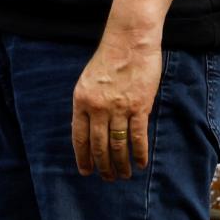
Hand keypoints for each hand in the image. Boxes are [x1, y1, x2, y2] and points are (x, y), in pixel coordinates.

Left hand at [70, 33, 160, 179]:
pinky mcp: (139, 106)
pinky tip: (140, 164)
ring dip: (121, 164)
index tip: (85, 171)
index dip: (83, 157)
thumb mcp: (88, 81)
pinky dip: (139, 153)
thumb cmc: (109, 59)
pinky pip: (138, 137)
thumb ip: (88, 104)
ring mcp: (118, 108)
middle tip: (107, 178)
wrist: (129, 41)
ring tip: (123, 175)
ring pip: (118, 145)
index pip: (79, 136)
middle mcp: (97, 107)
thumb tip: (91, 129)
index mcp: (81, 100)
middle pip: (98, 145)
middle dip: (102, 165)